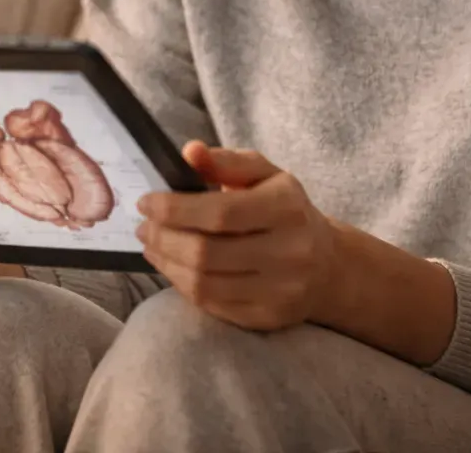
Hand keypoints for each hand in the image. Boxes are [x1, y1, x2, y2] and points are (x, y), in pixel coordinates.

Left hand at [135, 141, 339, 331]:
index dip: (175, 209)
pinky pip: (211, 305)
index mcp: (287, 208)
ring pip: (204, 284)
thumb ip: (227, 161)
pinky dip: (182, 285)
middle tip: (144, 226)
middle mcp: (289, 252)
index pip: (220, 213)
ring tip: (152, 245)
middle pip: (207, 253)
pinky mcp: (266, 318)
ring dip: (167, 263)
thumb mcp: (266, 175)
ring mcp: (280, 291)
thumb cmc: (286, 211)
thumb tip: (190, 152)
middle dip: (164, 238)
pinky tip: (173, 266)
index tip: (146, 202)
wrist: (327, 266)